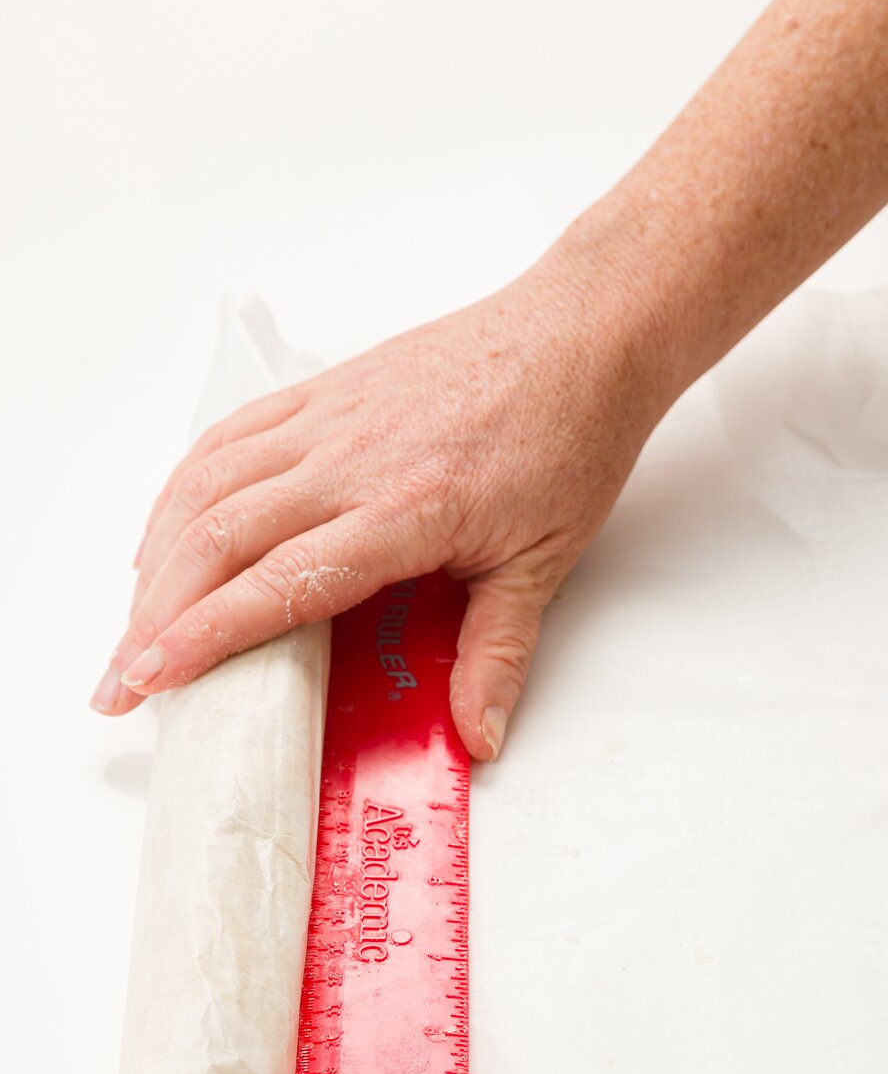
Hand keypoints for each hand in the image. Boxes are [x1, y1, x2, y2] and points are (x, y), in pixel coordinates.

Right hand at [90, 245, 664, 761]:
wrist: (581, 339)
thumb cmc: (567, 440)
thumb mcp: (544, 565)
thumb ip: (498, 654)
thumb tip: (478, 734)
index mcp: (403, 510)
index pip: (280, 582)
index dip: (205, 633)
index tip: (153, 677)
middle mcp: (350, 460)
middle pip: (220, 537)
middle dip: (156, 614)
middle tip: (119, 678)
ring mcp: (328, 420)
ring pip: (209, 486)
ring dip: (157, 556)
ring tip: (133, 620)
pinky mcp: (323, 393)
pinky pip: (229, 440)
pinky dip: (183, 489)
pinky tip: (167, 532)